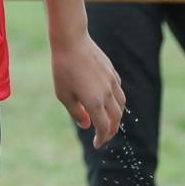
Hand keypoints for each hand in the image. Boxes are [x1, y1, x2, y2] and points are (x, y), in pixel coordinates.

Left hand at [51, 32, 125, 148]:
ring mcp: (112, 82)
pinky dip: (117, 102)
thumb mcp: (63, 94)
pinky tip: (108, 101)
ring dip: (117, 117)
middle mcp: (107, 94)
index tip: (96, 144)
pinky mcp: (112, 72)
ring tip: (108, 121)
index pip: (104, 127)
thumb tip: (87, 125)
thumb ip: (76, 112)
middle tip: (103, 136)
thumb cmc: (63, 68)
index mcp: (94, 102)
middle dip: (111, 131)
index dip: (102, 139)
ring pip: (121, 106)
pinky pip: (119, 92)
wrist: (72, 41)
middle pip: (116, 119)